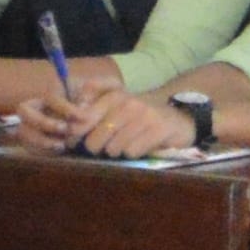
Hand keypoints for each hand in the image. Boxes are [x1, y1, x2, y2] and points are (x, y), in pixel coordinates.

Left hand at [63, 86, 198, 160]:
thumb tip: (72, 117)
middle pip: (95, 139)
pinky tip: (140, 147)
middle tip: (104, 147)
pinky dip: (134, 153)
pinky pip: (132, 151)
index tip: (74, 142)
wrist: (178, 118)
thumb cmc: (140, 115)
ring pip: (113, 148)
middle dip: (97, 148)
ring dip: (117, 152)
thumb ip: (92, 104)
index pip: (83, 118)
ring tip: (124, 145)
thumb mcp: (117, 104)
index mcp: (114, 95)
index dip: (75, 134)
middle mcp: (128, 102)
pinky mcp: (158, 129)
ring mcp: (144, 115)